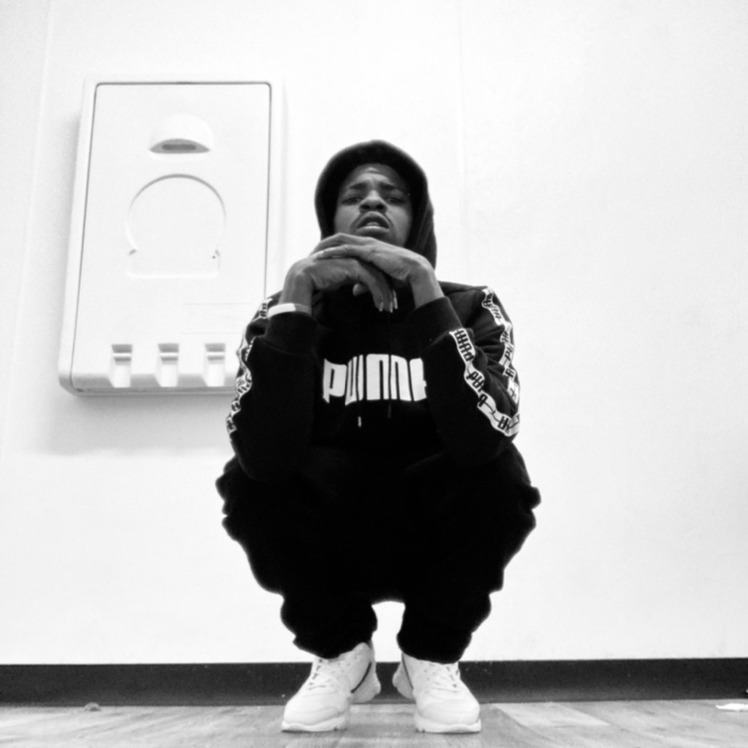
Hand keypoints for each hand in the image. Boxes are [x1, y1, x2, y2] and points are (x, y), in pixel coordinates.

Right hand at [280, 248, 395, 311]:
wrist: (306, 277)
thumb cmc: (322, 280)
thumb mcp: (343, 282)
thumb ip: (354, 283)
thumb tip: (360, 290)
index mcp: (358, 261)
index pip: (377, 274)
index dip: (384, 289)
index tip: (389, 304)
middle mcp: (359, 259)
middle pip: (381, 275)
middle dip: (388, 292)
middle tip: (392, 308)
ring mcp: (357, 261)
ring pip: (379, 278)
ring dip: (385, 295)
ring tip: (387, 309)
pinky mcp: (354, 266)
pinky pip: (371, 281)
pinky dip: (377, 293)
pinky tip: (379, 305)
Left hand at [314, 234, 443, 307]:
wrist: (414, 271)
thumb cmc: (401, 275)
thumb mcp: (379, 279)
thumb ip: (365, 282)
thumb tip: (355, 291)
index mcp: (369, 247)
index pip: (347, 243)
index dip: (333, 248)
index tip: (320, 255)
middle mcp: (367, 242)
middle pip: (339, 239)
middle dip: (324, 244)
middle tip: (311, 252)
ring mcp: (367, 245)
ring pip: (340, 242)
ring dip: (325, 247)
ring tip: (312, 254)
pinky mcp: (368, 251)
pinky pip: (346, 249)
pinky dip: (332, 252)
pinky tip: (321, 257)